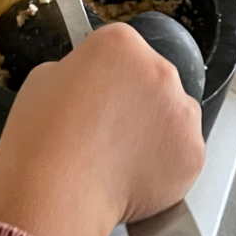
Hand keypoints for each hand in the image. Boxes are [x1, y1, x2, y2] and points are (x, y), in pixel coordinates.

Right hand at [0, 23, 204, 235]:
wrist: (57, 191)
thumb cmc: (41, 135)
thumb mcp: (43, 80)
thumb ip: (78, 73)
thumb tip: (91, 86)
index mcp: (121, 44)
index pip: (120, 46)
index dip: (102, 70)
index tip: (91, 90)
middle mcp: (161, 71)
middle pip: (152, 77)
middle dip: (133, 97)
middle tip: (103, 126)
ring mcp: (183, 114)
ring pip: (172, 114)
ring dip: (154, 128)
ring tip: (118, 155)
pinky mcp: (194, 154)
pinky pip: (181, 152)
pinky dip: (163, 163)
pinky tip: (131, 174)